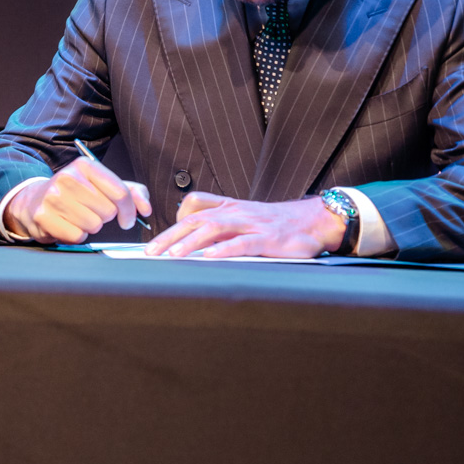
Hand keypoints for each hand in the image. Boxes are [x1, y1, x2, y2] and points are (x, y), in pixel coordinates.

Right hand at [2, 160, 150, 243]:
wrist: (34, 201)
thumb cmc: (74, 195)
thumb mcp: (102, 186)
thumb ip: (131, 193)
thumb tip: (146, 208)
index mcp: (85, 165)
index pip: (120, 192)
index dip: (130, 211)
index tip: (128, 219)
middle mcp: (68, 177)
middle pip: (108, 211)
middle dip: (104, 217)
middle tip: (91, 212)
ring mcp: (54, 197)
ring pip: (93, 225)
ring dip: (90, 227)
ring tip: (77, 218)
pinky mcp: (44, 216)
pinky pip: (77, 236)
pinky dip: (76, 236)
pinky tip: (67, 225)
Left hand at [143, 193, 341, 257]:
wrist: (313, 220)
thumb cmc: (277, 223)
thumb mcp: (245, 217)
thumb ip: (222, 223)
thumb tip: (195, 239)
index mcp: (228, 207)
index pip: (193, 206)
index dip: (174, 221)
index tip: (158, 241)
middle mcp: (236, 212)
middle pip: (195, 219)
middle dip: (170, 236)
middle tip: (151, 253)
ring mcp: (251, 224)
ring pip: (214, 228)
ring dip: (191, 242)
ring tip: (173, 255)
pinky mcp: (268, 238)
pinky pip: (243, 243)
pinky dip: (224, 249)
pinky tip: (210, 258)